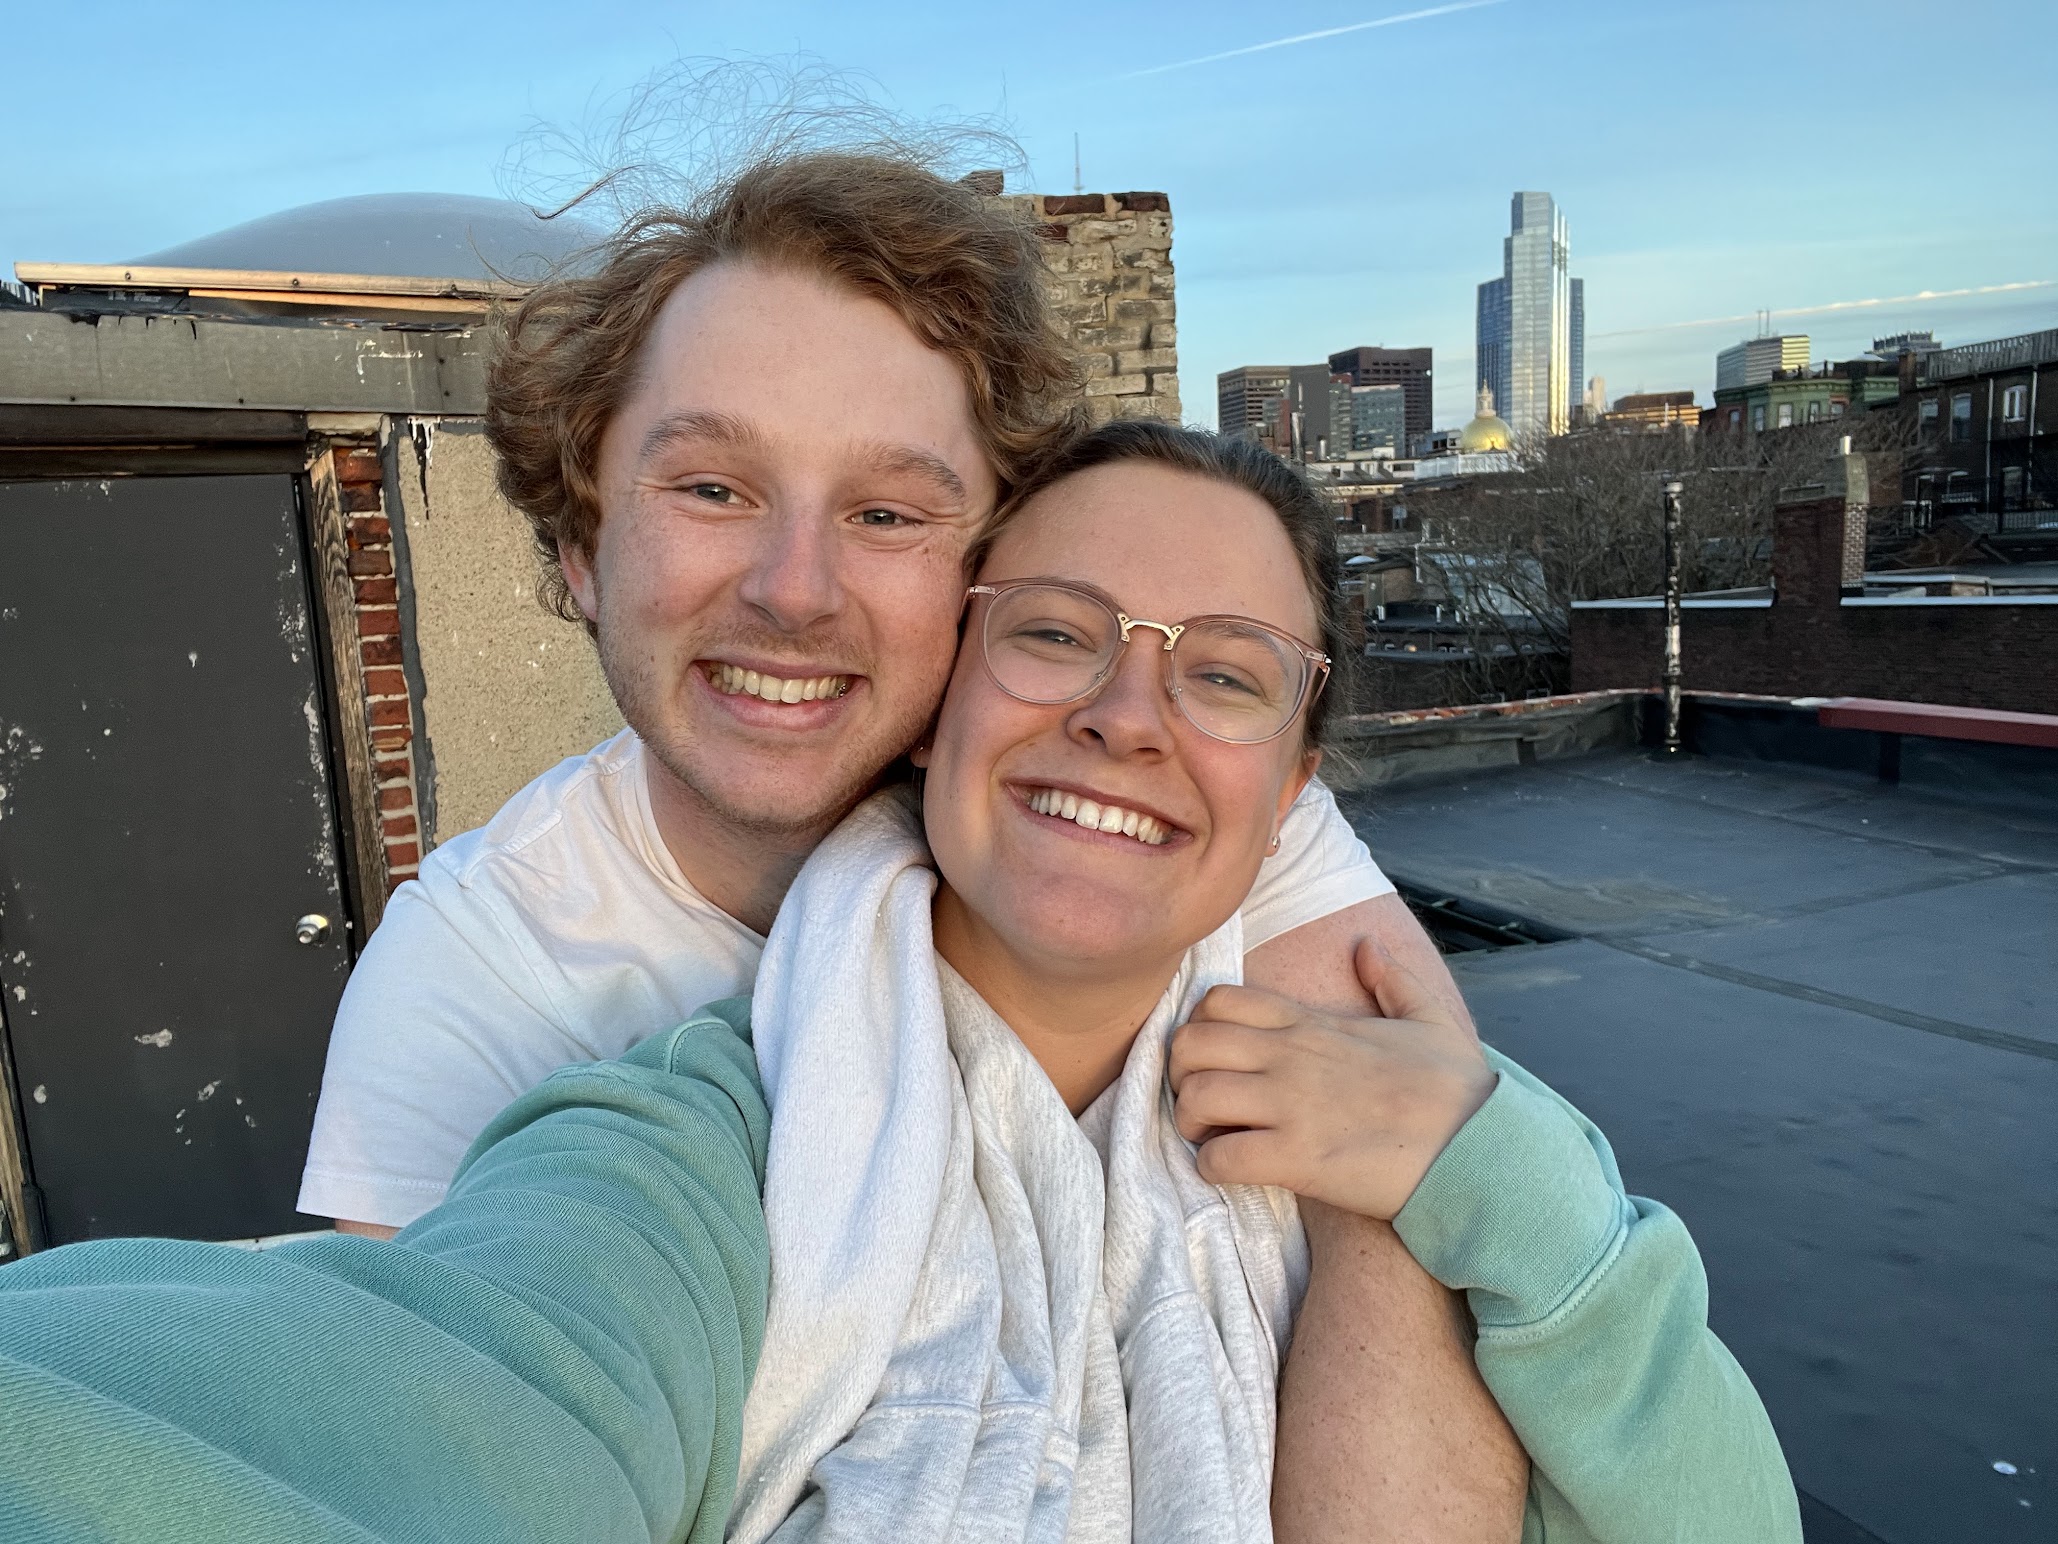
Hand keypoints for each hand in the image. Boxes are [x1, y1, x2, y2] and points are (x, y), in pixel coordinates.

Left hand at [1167, 939, 1496, 1220]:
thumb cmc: (1459, 1091)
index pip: (1217, 1001)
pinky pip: (1219, 1159)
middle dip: (1180, 1075)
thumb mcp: (1430, 1018)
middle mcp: (1291, 1057)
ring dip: (1190, 1124)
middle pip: (1188, 1045)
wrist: (1484, 1149)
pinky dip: (1213, 1169)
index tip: (1217, 1059)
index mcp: (1312, 1023)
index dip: (1201, 1028)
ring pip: (1194, 1098)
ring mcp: (1291, 1107)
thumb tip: (1367, 944)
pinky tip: (1235, 1172)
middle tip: (1202, 1103)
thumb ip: (1392, 978)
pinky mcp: (1298, 1158)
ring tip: (1214, 1139)